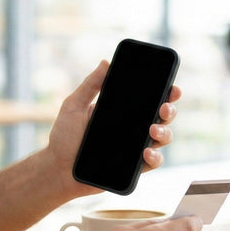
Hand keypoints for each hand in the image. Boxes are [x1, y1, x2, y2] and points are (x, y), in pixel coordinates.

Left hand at [45, 60, 182, 198]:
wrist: (57, 168)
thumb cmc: (64, 137)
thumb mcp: (74, 106)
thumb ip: (90, 85)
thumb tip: (106, 62)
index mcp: (122, 111)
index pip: (149, 99)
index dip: (166, 92)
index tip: (172, 87)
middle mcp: (133, 128)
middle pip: (162, 116)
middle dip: (170, 110)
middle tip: (163, 107)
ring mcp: (135, 148)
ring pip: (163, 138)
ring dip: (165, 132)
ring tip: (153, 129)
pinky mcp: (133, 168)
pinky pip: (153, 162)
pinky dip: (155, 157)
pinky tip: (146, 152)